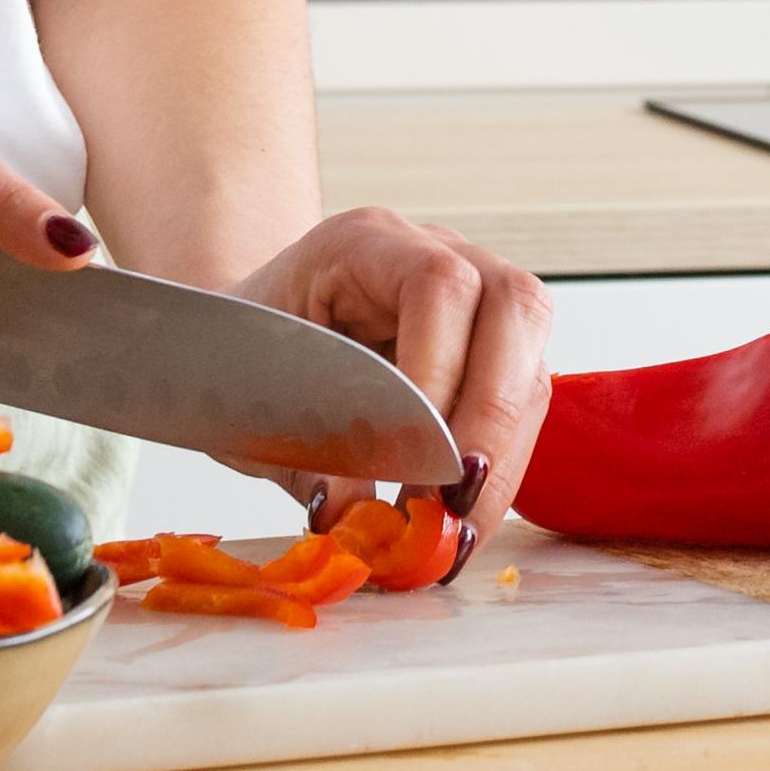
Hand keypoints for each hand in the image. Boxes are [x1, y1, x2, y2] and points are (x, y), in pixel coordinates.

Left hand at [236, 208, 554, 515]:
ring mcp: (475, 295)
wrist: (245, 338)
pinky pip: (522, 397)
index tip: (417, 457)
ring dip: (504, 452)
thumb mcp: (246, 401)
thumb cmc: (241, 354)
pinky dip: (500, 462)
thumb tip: (349, 516)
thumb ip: (301, 456)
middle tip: (455, 501)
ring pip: (529, 358)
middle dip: (493, 417)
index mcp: (363, 242)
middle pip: (514, 306)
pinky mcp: (492, 347)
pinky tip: (464, 515)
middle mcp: (437, 252)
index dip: (439, 369)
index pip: (436, 284)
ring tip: (460, 528)